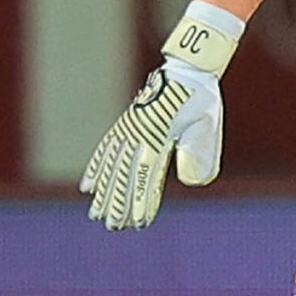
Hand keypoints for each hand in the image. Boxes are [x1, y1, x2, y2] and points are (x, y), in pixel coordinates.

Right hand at [79, 4, 240, 229]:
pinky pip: (105, 150)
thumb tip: (191, 182)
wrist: (186, 69)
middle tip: (114, 227)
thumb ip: (200, 153)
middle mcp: (138, 134)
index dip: (141, 199)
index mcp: (158, 136)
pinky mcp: (124, 125)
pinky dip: (96, 168)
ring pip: (111, 166)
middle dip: (118, 203)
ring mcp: (128, 129)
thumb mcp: (207, 125)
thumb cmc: (201, 99)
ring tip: (96, 215)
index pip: (145, 175)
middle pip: (124, 175)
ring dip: (104, 192)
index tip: (139, 222)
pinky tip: (87, 187)